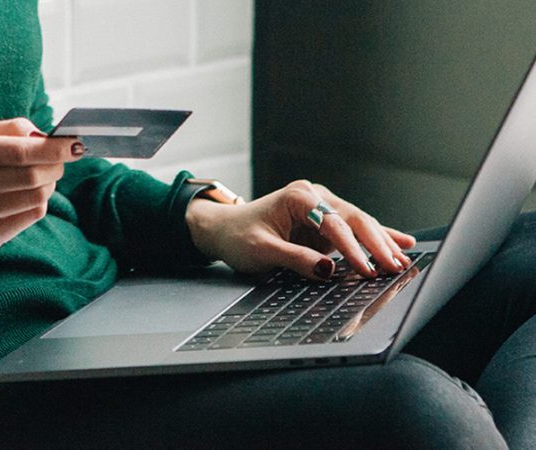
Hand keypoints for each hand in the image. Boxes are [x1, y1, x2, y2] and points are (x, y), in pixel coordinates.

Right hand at [0, 118, 83, 257]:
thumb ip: (9, 130)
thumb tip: (46, 136)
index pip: (16, 149)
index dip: (51, 148)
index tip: (73, 145)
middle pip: (30, 176)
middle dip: (55, 166)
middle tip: (61, 162)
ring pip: (35, 197)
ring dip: (49, 185)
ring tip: (43, 179)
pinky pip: (31, 216)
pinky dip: (38, 203)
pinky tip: (27, 198)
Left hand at [185, 180, 415, 278]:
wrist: (224, 230)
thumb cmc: (239, 236)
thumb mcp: (262, 250)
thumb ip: (295, 259)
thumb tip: (327, 270)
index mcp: (298, 197)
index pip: (333, 223)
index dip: (351, 248)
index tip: (365, 269)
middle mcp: (314, 197)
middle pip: (354, 219)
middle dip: (376, 244)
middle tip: (394, 266)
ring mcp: (322, 208)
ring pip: (360, 224)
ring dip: (382, 243)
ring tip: (403, 261)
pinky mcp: (325, 223)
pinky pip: (355, 231)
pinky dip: (377, 237)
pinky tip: (403, 242)